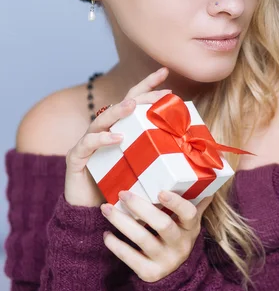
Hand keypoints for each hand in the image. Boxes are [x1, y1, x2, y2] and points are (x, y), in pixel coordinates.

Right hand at [64, 67, 170, 206]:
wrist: (87, 218)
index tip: (165, 72)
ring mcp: (88, 142)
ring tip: (133, 107)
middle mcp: (103, 131)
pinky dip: (102, 139)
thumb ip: (157, 160)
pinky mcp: (76, 158)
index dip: (148, 85)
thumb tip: (190, 154)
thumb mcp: (141, 174)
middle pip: (121, 105)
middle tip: (161, 93)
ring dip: (119, 112)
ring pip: (103, 119)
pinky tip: (117, 138)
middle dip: (141, 95)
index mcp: (119, 131)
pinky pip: (88, 144)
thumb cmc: (116, 193)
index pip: (134, 102)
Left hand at [100, 189, 213, 281]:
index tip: (160, 191)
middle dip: (141, 208)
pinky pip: (131, 259)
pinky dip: (116, 246)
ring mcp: (166, 261)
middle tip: (123, 193)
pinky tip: (106, 234)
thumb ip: (195, 199)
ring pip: (142, 239)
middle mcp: (181, 245)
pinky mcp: (150, 273)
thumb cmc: (179, 235)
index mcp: (191, 227)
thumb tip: (202, 175)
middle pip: (162, 225)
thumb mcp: (189, 221)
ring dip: (121, 222)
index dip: (176, 203)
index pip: (189, 214)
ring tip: (106, 208)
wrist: (176, 275)